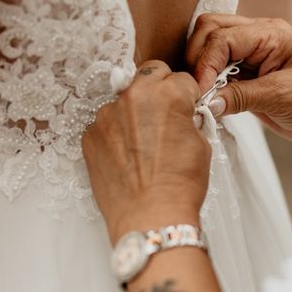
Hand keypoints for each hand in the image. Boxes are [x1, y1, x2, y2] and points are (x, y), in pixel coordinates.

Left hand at [82, 61, 210, 243]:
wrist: (150, 217)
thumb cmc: (178, 185)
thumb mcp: (201, 144)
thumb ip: (189, 119)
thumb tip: (183, 115)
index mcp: (168, 94)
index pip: (181, 78)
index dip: (187, 95)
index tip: (187, 107)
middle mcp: (135, 97)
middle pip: (150, 74)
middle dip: (160, 88)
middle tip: (165, 113)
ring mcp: (108, 114)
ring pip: (126, 98)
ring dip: (136, 111)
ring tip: (144, 142)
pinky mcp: (90, 134)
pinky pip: (107, 122)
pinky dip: (116, 132)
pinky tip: (127, 155)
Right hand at [186, 14, 291, 141]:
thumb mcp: (280, 98)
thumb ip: (241, 97)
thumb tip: (208, 101)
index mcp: (271, 34)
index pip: (223, 37)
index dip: (206, 63)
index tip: (201, 91)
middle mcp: (257, 34)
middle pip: (210, 28)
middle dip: (198, 58)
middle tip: (198, 90)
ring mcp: (248, 49)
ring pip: (208, 42)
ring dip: (199, 65)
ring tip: (203, 93)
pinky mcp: (242, 67)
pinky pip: (214, 63)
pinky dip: (206, 77)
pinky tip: (209, 95)